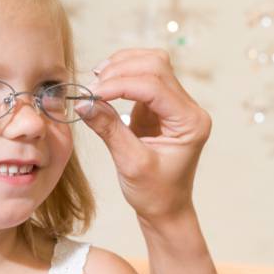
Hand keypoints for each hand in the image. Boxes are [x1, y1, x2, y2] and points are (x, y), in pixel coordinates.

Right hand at [78, 49, 211, 231]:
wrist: (166, 209)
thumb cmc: (155, 193)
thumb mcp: (130, 163)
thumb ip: (109, 129)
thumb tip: (84, 102)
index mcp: (190, 122)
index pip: (154, 86)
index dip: (120, 84)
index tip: (91, 94)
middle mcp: (188, 108)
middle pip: (156, 66)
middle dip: (121, 70)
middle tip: (92, 89)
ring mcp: (176, 104)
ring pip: (152, 64)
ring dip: (121, 67)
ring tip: (96, 83)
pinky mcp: (161, 106)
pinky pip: (144, 77)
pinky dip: (122, 75)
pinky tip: (104, 85)